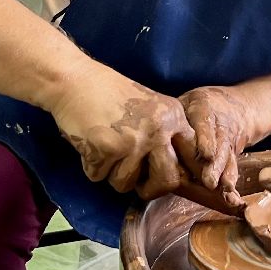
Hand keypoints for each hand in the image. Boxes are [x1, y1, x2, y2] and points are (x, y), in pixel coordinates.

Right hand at [50, 66, 195, 199]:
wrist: (76, 80)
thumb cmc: (111, 95)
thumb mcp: (151, 108)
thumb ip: (166, 135)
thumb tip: (179, 176)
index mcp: (173, 116)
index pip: (194, 154)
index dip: (190, 175)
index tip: (185, 184)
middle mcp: (158, 129)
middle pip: (167, 181)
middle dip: (151, 189)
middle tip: (139, 186)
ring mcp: (133, 140)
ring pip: (126, 184)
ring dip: (113, 174)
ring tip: (106, 149)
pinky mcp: (107, 149)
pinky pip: (99, 177)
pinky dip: (91, 166)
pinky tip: (90, 143)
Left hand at [178, 86, 255, 208]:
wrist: (233, 106)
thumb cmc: (197, 107)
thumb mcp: (185, 102)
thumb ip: (173, 118)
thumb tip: (148, 137)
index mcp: (203, 107)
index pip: (205, 122)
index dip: (206, 138)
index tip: (205, 154)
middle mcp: (219, 124)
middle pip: (219, 143)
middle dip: (215, 164)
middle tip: (210, 182)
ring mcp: (228, 139)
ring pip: (228, 156)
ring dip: (226, 175)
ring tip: (225, 190)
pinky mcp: (233, 153)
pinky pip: (233, 166)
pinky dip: (232, 181)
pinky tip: (232, 197)